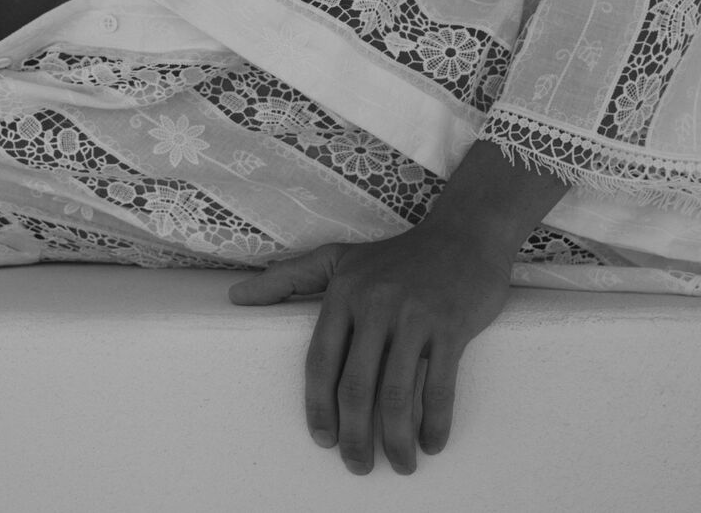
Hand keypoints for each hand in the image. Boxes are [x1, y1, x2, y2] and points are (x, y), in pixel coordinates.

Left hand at [229, 222, 512, 474]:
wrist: (464, 235)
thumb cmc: (396, 255)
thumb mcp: (338, 258)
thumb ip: (287, 278)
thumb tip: (235, 296)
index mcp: (344, 293)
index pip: (321, 361)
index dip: (318, 407)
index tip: (322, 439)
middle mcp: (376, 305)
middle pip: (356, 387)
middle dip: (355, 436)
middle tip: (356, 465)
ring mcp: (414, 317)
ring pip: (398, 395)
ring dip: (396, 440)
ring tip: (398, 465)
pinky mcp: (451, 328)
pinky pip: (440, 388)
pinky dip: (435, 423)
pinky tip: (430, 444)